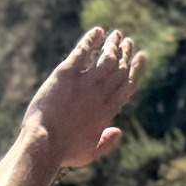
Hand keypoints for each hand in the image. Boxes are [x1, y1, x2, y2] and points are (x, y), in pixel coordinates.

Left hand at [23, 27, 144, 170]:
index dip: (136, 69)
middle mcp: (101, 94)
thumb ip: (106, 142)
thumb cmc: (64, 152)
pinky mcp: (66, 74)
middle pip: (120, 68)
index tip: (142, 57)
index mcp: (108, 111)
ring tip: (116, 34)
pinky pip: (83, 51)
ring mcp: (85, 82)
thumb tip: (119, 131)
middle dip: (126, 53)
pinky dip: (92, 39)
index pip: (128, 85)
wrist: (44, 144)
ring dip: (113, 44)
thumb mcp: (89, 154)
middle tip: (128, 41)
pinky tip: (98, 31)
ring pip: (106, 57)